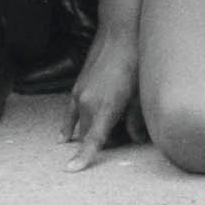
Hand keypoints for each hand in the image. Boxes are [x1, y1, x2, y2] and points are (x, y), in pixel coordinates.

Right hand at [63, 26, 144, 170]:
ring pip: (80, 125)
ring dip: (89, 132)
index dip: (83, 157)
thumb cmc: (134, 63)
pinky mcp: (77, 88)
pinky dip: (69, 125)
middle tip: (119, 139)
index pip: (93, 140)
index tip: (72, 170)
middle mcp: (88, 104)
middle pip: (89, 135)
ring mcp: (80, 95)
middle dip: (100, 142)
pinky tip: (64, 136)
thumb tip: (136, 138)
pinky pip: (70, 113)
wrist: (118, 35)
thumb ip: (136, 120)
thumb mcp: (140, 95)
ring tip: (100, 133)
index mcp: (106, 108)